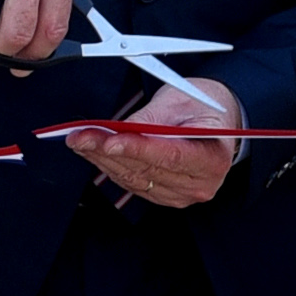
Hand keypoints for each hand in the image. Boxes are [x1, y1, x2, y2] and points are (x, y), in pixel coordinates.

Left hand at [68, 77, 239, 208]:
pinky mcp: (164, 195)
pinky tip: (94, 152)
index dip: (137, 149)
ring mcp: (182, 194)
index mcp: (213, 158)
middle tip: (82, 135)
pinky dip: (111, 167)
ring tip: (81, 141)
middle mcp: (200, 184)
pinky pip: (133, 184)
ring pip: (134, 179)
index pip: (170, 156)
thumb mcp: (180, 101)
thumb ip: (151, 119)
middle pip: (147, 169)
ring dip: (103, 160)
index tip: (110, 140)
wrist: (214, 121)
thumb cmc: (202, 106)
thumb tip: (119, 130)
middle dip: (109, 150)